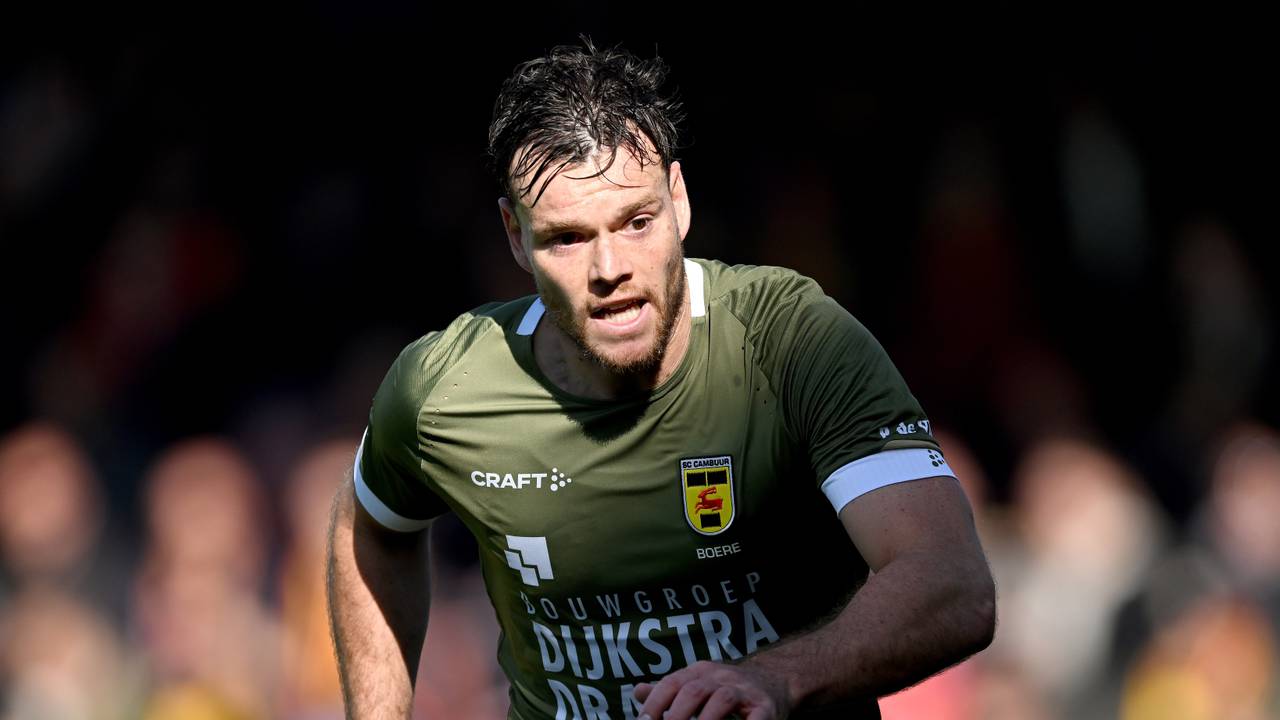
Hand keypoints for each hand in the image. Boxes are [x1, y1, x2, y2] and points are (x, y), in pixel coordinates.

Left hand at [633, 660, 791, 719]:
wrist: (774, 679)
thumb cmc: (727, 688)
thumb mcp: (698, 683)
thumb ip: (669, 691)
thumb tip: (637, 692)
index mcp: (700, 672)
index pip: (672, 683)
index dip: (655, 703)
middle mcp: (720, 677)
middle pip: (694, 689)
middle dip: (676, 715)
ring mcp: (744, 691)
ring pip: (722, 699)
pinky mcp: (765, 707)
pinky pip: (756, 718)